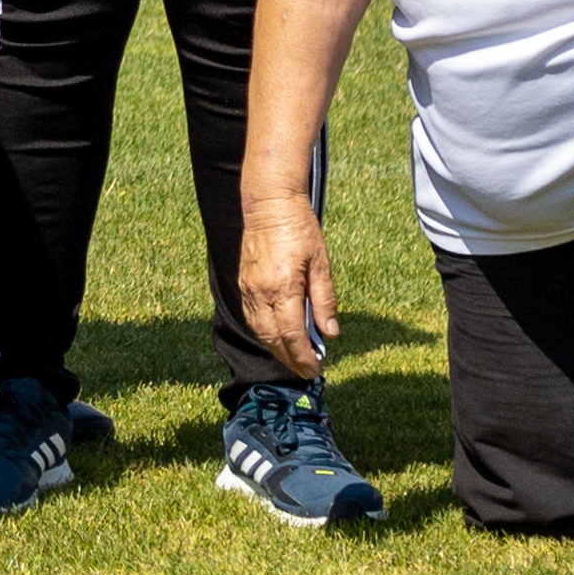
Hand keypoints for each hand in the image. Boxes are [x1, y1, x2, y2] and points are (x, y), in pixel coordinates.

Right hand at [236, 188, 337, 376]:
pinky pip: (251, 317)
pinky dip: (264, 333)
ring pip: (258, 330)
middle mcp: (260, 291)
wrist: (268, 203)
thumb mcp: (321, 263)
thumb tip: (330, 334)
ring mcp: (248, 288)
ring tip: (294, 358)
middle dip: (289, 358)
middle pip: (272, 338)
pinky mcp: (243, 283)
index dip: (303, 356)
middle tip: (306, 371)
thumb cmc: (299, 229)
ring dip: (275, 349)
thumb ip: (325, 300)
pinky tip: (277, 336)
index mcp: (282, 287)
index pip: (292, 334)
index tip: (315, 370)